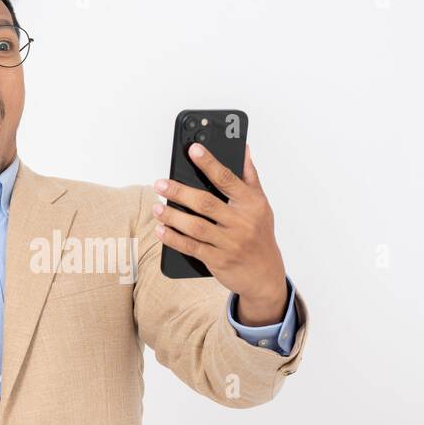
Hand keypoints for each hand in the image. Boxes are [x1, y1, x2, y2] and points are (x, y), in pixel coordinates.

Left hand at [153, 143, 288, 323]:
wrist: (265, 275)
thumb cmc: (260, 235)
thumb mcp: (261, 205)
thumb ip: (250, 177)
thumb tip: (244, 149)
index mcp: (252, 204)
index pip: (228, 179)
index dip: (210, 163)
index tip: (193, 149)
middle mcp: (242, 223)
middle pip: (206, 203)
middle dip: (180, 192)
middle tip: (160, 184)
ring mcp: (230, 243)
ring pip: (195, 227)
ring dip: (173, 216)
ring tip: (157, 207)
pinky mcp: (218, 261)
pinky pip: (192, 248)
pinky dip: (174, 239)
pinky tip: (161, 230)